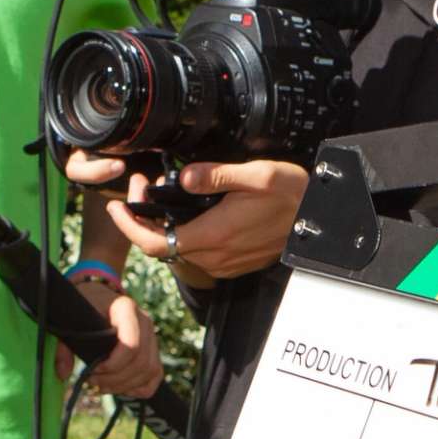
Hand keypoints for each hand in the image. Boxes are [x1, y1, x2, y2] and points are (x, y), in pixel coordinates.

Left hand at [60, 151, 305, 283]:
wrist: (320, 218)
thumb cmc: (292, 195)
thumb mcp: (257, 175)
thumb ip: (216, 176)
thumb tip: (184, 176)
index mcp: (213, 235)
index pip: (153, 242)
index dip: (128, 226)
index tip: (117, 206)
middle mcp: (215, 256)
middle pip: (161, 245)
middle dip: (143, 217)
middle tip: (143, 186)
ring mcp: (224, 263)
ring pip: (178, 249)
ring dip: (163, 225)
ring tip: (162, 194)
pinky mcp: (234, 263)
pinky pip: (197, 252)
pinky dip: (182, 233)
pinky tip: (186, 210)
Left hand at [74, 274, 165, 400]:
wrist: (98, 294)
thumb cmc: (84, 305)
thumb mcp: (69, 318)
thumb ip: (63, 346)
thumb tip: (62, 373)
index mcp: (125, 308)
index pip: (131, 345)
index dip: (113, 365)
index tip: (92, 371)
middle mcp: (144, 321)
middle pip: (141, 362)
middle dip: (116, 380)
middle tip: (93, 382)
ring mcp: (152, 334)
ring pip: (150, 370)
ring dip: (126, 386)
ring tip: (103, 386)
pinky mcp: (153, 348)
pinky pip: (155, 374)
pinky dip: (140, 387)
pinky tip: (120, 387)